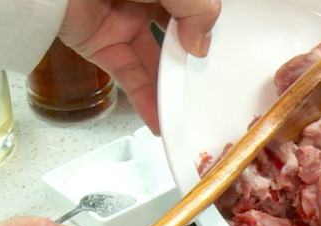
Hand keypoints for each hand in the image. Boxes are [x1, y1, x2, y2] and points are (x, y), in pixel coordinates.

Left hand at [58, 0, 221, 133]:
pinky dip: (145, 100)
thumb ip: (196, 9)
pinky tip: (162, 119)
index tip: (219, 45)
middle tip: (206, 77)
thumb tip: (200, 44)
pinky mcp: (100, 44)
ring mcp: (121, 22)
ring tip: (187, 109)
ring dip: (171, 87)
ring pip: (154, 60)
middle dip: (191, 59)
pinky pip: (128, 75)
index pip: (192, 9)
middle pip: (176, 36)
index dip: (205, 28)